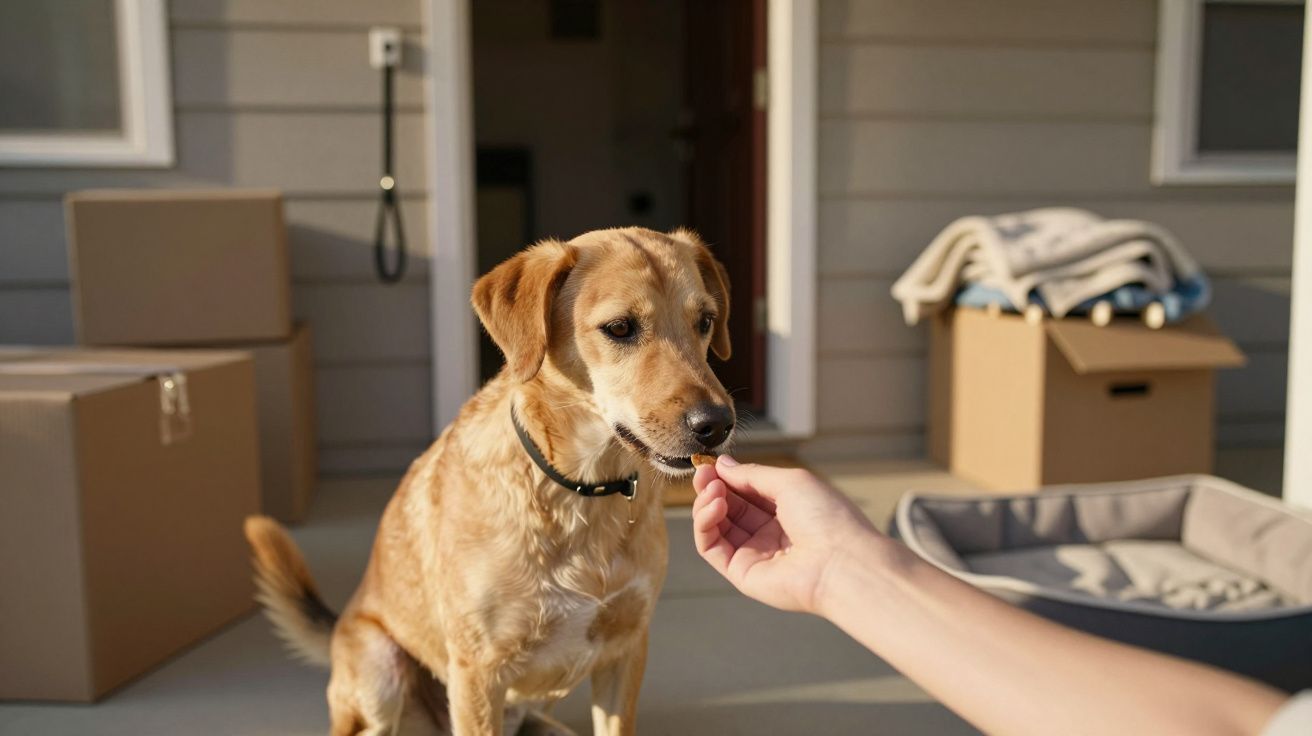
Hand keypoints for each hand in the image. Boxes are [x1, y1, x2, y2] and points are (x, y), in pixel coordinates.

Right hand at [692, 457, 879, 613]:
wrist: (843, 562)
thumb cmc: (828, 519)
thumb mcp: (790, 481)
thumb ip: (752, 474)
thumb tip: (722, 464)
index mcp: (788, 510)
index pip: (747, 491)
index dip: (727, 476)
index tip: (711, 462)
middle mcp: (770, 533)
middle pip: (729, 508)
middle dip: (712, 487)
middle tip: (702, 471)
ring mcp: (755, 554)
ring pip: (716, 527)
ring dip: (706, 503)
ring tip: (711, 487)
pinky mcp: (742, 574)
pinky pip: (712, 548)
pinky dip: (705, 524)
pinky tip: (715, 505)